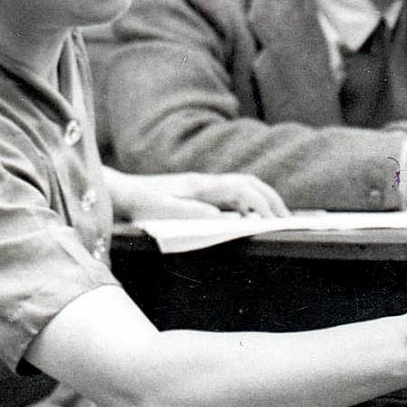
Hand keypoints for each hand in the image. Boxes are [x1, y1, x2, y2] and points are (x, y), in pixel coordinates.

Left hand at [107, 169, 287, 221]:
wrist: (120, 192)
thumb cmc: (140, 204)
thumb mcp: (164, 211)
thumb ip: (193, 213)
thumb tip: (223, 217)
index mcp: (202, 186)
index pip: (244, 191)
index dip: (264, 206)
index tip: (275, 223)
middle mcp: (206, 183)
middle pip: (250, 184)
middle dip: (272, 201)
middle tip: (286, 221)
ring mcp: (203, 186)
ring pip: (244, 187)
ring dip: (263, 200)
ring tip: (274, 219)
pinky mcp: (197, 193)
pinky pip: (232, 194)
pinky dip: (249, 203)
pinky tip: (247, 218)